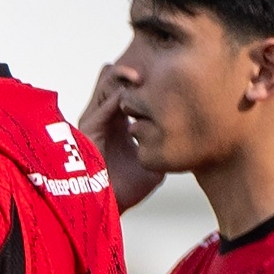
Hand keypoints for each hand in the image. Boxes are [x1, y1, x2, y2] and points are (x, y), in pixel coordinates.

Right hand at [76, 62, 161, 212]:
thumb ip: (162, 146)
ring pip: (107, 82)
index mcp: (119, 123)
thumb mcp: (154, 163)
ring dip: (125, 74)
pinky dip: (120, 89)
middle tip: (158, 66)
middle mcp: (105, 117)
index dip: (147, 80)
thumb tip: (185, 136)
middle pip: (117, 80)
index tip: (170, 73)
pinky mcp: (87, 126)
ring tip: (143, 73)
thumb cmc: (124, 189)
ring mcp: (95, 120)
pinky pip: (104, 100)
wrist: (104, 207)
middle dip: (136, 70)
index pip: (130, 91)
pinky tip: (135, 84)